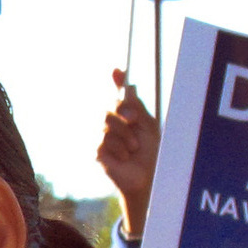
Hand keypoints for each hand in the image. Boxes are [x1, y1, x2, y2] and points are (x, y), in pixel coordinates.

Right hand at [96, 67, 158, 237]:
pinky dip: (120, 150)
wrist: (146, 177)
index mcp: (128, 115)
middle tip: (134, 121)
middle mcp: (114, 124)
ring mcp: (103, 137)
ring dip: (125, 136)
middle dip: (124, 113)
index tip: (118, 70)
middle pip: (111, 108)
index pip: (120, 94)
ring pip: (107, 125)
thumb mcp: (148, 126)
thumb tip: (129, 85)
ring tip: (134, 149)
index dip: (117, 80)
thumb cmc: (150, 152)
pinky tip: (125, 158)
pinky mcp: (97, 151)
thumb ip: (136, 106)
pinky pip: (104, 142)